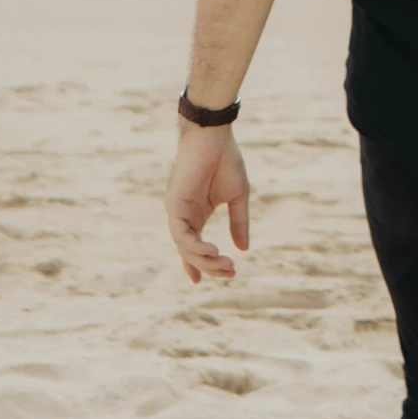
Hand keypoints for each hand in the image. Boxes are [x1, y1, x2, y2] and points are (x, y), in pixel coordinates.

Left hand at [166, 123, 249, 282]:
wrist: (214, 136)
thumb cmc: (226, 160)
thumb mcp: (237, 197)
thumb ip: (238, 222)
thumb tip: (244, 249)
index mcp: (197, 214)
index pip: (192, 247)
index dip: (197, 265)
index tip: (200, 282)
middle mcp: (184, 216)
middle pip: (190, 252)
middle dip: (210, 266)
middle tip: (230, 272)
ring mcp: (177, 211)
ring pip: (185, 247)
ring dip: (204, 259)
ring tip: (225, 263)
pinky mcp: (174, 205)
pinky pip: (181, 234)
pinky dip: (194, 246)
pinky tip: (212, 250)